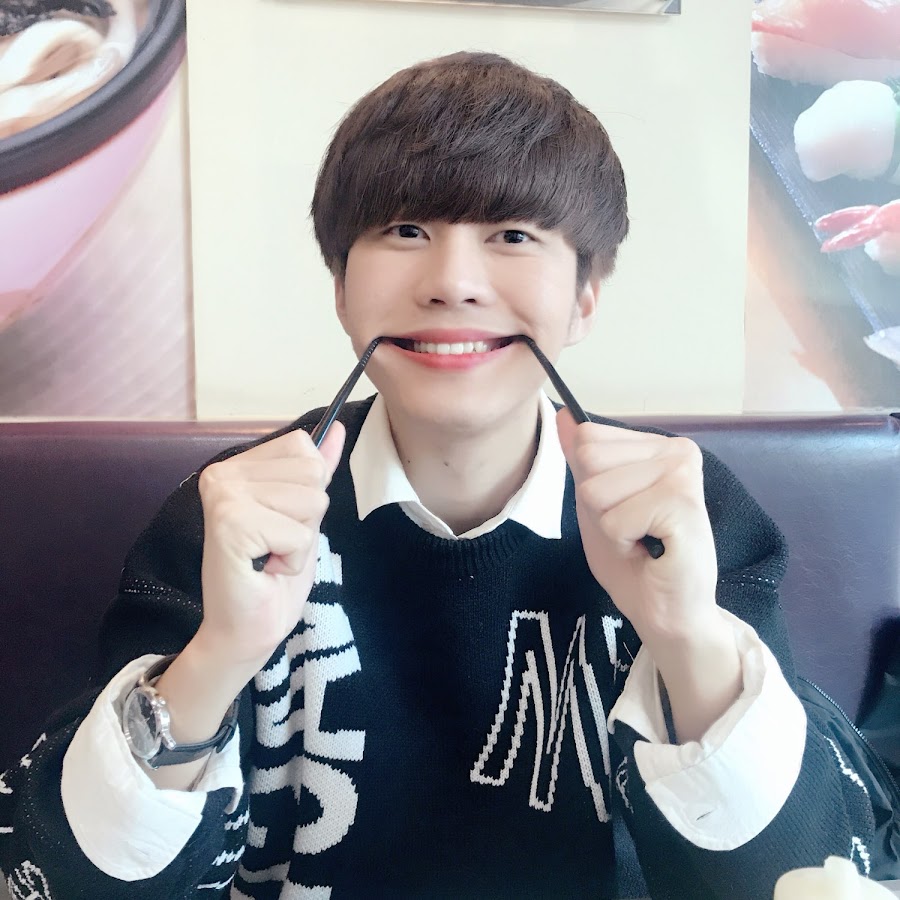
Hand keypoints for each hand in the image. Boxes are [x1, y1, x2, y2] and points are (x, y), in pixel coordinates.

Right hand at [194, 423, 345, 669]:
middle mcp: (223, 473)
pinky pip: (300, 533)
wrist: (246, 629)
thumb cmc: (273, 575)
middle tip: (273, 544)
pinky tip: (265, 569)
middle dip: (307, 517)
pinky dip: (293, 559)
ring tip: (269, 556)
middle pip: (312, 473)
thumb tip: (337, 429)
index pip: (304, 447)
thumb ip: (317, 471)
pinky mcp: (231, 524)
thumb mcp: (304, 515)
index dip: (308, 490)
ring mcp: (224, 496)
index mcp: (237, 466)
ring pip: (311, 501)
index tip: (279, 522)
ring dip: (300, 540)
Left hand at [556, 408, 718, 644]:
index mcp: (659, 446)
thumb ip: (581, 459)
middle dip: (596, 506)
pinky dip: (620, 542)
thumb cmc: (634, 562)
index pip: (587, 437)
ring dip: (609, 527)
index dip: (590, 484)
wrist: (667, 613)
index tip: (621, 511)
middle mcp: (678, 450)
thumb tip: (563, 414)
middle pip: (588, 459)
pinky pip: (614, 519)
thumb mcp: (595, 504)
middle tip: (631, 531)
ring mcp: (683, 474)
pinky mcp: (682, 505)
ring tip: (641, 541)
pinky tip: (651, 552)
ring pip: (596, 489)